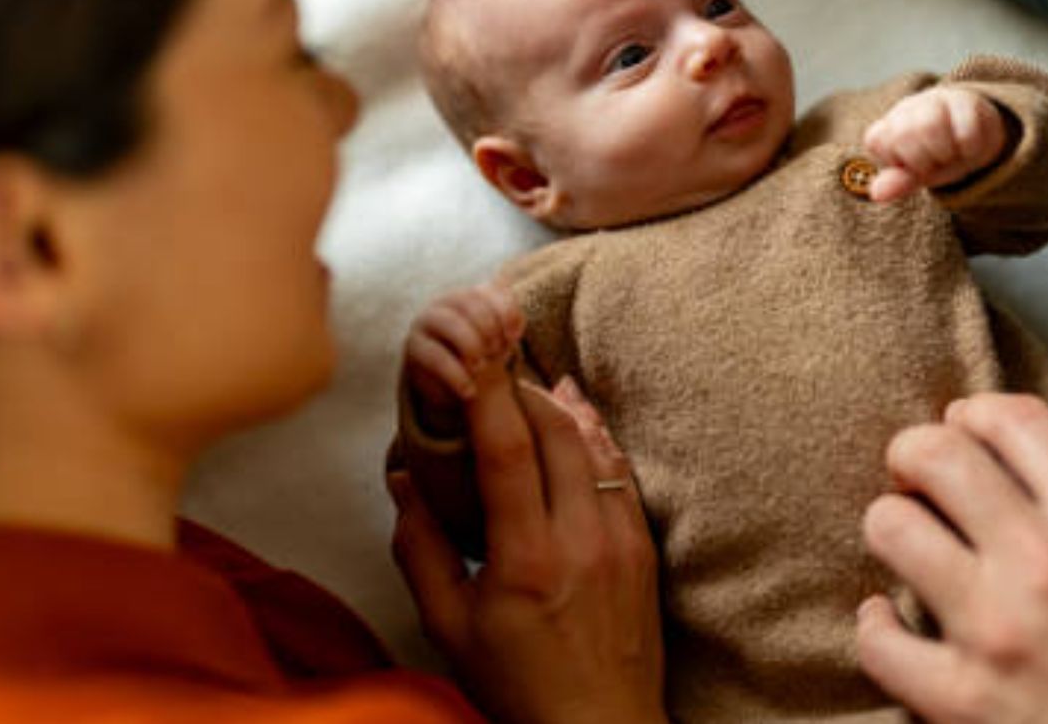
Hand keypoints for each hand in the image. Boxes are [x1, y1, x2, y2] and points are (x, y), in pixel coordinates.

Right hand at [390, 361, 665, 723]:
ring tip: (535, 383)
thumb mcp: (448, 628)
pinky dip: (597, 442)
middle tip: (496, 370)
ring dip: (563, 410)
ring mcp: (620, 541)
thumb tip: (403, 481)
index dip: (488, 396)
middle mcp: (579, 540)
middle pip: (558, 432)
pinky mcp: (643, 549)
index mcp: (525, 559)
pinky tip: (579, 423)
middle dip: (524, 391)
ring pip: (595, 448)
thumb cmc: (517, 686)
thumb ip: (421, 550)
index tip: (470, 360)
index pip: (507, 452)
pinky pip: (620, 476)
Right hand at [402, 283, 524, 431]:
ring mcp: (426, 321)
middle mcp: (445, 302)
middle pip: (468, 303)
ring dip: (470, 344)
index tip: (513, 337)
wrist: (452, 383)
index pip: (489, 291)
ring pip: (449, 322)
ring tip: (481, 367)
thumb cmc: (481, 355)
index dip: (505, 311)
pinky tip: (469, 391)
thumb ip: (510, 325)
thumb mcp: (500, 340)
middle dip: (487, 328)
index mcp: (469, 296)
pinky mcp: (415, 347)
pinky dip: (456, 374)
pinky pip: (435, 356)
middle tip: (495, 351)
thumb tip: (513, 328)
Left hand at [856, 394, 1047, 723]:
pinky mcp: (960, 699)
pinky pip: (878, 638)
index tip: (964, 427)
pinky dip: (877, 627)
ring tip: (909, 547)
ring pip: (891, 526)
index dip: (976, 413)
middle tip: (917, 477)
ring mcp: (996, 630)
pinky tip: (891, 625)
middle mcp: (1046, 562)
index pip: (1016, 420)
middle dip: (915, 456)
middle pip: (938, 455)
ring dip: (893, 530)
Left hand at [862, 86, 1010, 202]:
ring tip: (951, 154)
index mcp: (888, 127)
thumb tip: (877, 194)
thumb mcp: (916, 175)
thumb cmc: (936, 158)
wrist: (973, 136)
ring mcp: (935, 100)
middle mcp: (907, 108)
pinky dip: (968, 148)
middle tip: (935, 161)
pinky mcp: (964, 100)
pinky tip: (968, 147)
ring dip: (945, 152)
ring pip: (930, 125)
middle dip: (922, 160)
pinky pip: (964, 130)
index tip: (913, 166)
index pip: (877, 141)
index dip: (897, 161)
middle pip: (904, 133)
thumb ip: (899, 182)